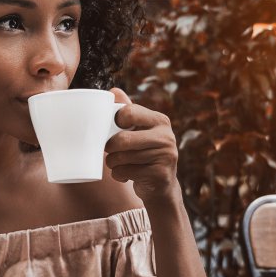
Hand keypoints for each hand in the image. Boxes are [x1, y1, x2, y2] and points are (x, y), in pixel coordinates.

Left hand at [105, 87, 180, 204]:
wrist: (160, 185)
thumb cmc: (143, 153)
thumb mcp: (139, 131)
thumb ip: (128, 111)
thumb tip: (113, 91)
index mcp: (160, 120)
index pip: (129, 112)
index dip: (115, 121)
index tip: (114, 128)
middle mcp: (166, 136)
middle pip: (122, 139)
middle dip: (109, 147)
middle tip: (109, 150)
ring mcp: (165, 156)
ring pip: (121, 157)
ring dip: (112, 163)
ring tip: (118, 163)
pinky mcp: (159, 175)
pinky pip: (125, 172)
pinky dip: (118, 175)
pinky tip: (126, 175)